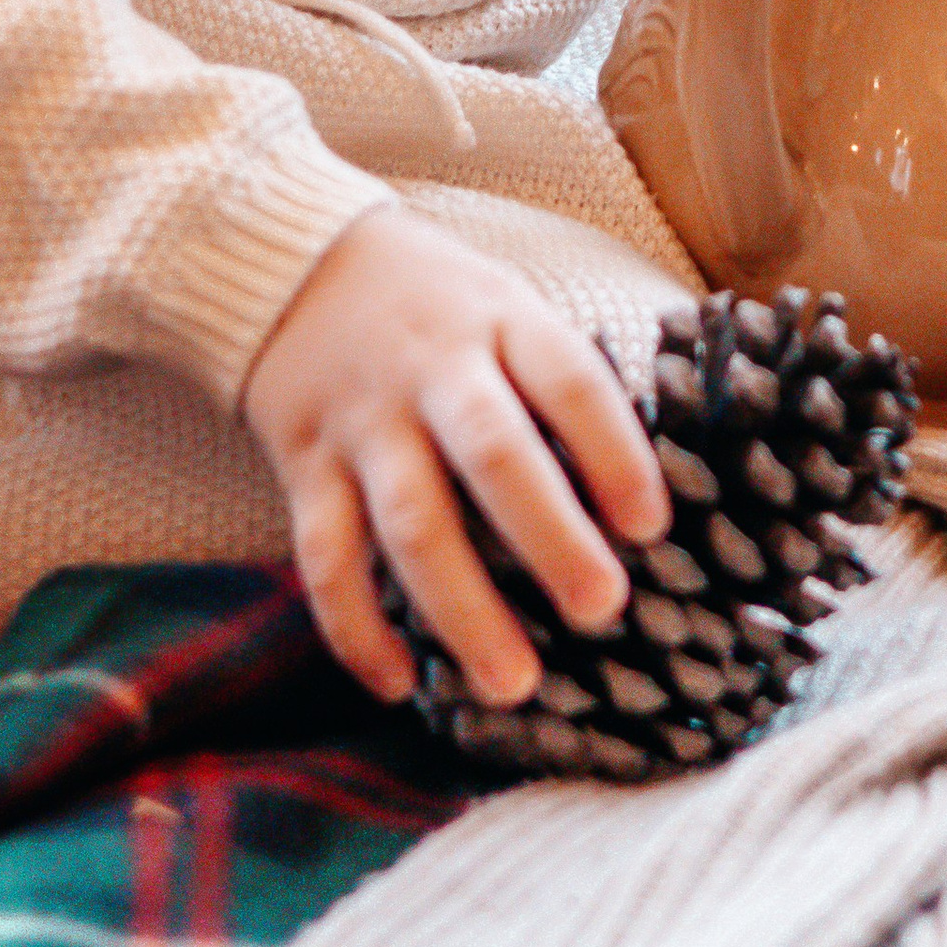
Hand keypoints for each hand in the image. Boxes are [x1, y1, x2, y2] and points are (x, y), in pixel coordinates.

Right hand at [242, 206, 670, 706]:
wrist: (293, 260)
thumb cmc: (439, 303)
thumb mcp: (508, 306)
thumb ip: (558, 384)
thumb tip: (639, 499)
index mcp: (501, 321)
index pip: (569, 380)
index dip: (615, 451)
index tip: (653, 526)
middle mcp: (432, 369)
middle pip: (494, 454)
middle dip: (550, 538)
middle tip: (602, 610)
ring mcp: (364, 419)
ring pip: (412, 519)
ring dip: (463, 608)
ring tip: (514, 685)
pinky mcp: (303, 463)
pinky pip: (325, 555)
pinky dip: (357, 627)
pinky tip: (400, 685)